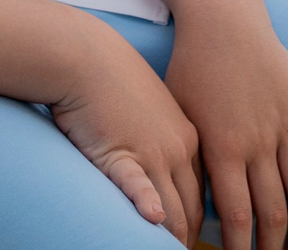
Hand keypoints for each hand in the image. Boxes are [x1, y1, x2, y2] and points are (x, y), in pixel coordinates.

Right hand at [49, 29, 200, 239]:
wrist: (86, 54)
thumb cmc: (113, 81)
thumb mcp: (151, 112)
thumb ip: (163, 142)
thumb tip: (163, 179)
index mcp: (187, 138)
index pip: (201, 194)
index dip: (196, 222)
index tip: (189, 239)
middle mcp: (177, 149)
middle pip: (190, 209)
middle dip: (187, 238)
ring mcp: (150, 153)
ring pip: (170, 208)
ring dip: (171, 238)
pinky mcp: (120, 154)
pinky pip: (138, 186)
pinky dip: (147, 205)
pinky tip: (151, 219)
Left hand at [165, 14, 287, 249]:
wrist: (220, 20)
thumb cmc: (191, 68)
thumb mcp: (180, 118)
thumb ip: (195, 162)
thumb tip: (197, 205)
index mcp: (223, 148)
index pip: (237, 217)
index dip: (239, 248)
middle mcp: (258, 141)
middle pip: (272, 211)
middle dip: (271, 246)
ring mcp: (286, 123)